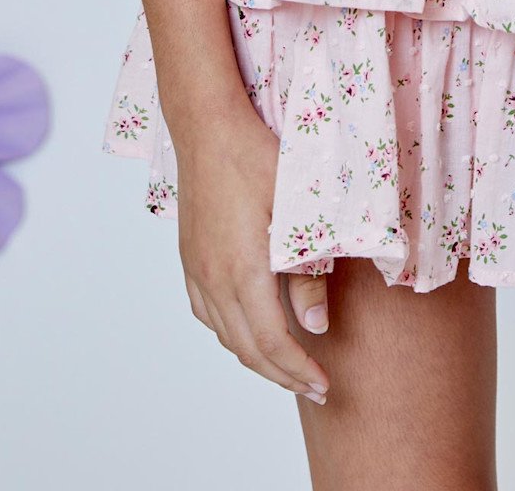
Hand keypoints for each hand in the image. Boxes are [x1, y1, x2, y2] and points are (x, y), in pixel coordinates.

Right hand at [173, 96, 332, 404]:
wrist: (207, 125)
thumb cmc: (256, 156)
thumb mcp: (297, 209)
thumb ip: (307, 271)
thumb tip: (315, 326)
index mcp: (241, 271)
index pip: (272, 342)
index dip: (298, 371)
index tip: (324, 385)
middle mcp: (213, 278)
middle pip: (247, 349)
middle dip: (281, 375)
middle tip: (313, 388)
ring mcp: (196, 269)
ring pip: (224, 334)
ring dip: (256, 358)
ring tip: (286, 366)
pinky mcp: (190, 257)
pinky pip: (207, 313)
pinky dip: (231, 333)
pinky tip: (247, 330)